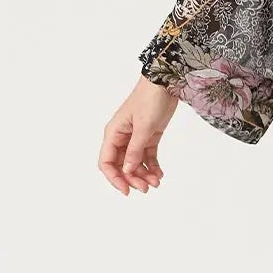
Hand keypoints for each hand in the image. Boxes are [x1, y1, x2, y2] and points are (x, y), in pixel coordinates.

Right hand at [99, 77, 178, 194]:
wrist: (166, 82)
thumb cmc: (150, 99)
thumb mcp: (143, 127)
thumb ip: (134, 150)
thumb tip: (127, 170)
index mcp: (113, 133)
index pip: (107, 162)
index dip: (114, 178)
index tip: (126, 190)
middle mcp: (122, 137)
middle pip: (122, 165)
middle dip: (132, 179)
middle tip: (146, 188)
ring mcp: (135, 137)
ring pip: (135, 163)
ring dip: (144, 174)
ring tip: (157, 182)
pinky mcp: (149, 136)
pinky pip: (147, 156)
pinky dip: (152, 166)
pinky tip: (159, 174)